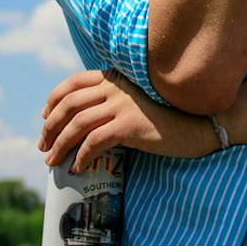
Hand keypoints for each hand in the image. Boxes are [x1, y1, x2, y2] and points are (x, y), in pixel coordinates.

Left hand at [40, 69, 218, 170]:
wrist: (202, 122)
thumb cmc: (172, 115)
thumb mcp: (139, 101)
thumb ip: (117, 101)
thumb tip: (90, 120)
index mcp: (115, 77)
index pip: (73, 83)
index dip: (54, 100)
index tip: (45, 118)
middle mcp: (115, 87)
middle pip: (69, 104)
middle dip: (50, 127)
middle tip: (44, 146)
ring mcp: (122, 105)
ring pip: (77, 125)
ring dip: (60, 145)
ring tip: (53, 162)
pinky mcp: (129, 125)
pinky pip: (94, 142)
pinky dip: (82, 157)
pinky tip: (79, 168)